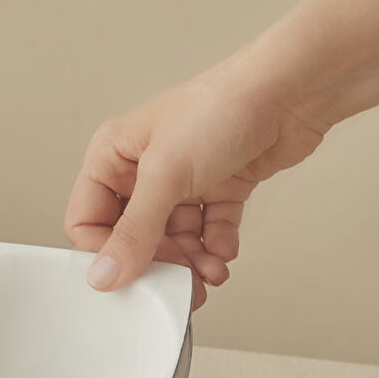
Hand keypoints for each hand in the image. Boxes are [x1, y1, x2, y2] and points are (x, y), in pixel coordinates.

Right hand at [64, 50, 329, 308]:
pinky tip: (224, 252)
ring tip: (209, 271)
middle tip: (176, 284)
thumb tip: (104, 275)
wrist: (290, 93)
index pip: (88, 221)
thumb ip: (134, 232)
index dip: (105, 253)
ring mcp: (183, 181)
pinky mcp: (219, 189)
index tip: (128, 277)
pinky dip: (216, 247)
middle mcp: (144, 169)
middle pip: (135, 238)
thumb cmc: (222, 108)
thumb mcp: (165, 175)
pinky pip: (209, 232)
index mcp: (114, 155)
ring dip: (192, 261)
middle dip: (158, 262)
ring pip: (175, 240)